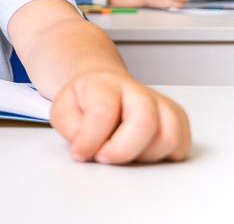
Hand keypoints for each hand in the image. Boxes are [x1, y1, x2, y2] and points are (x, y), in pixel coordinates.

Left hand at [50, 71, 189, 162]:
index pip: (103, 112)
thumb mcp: (63, 110)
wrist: (106, 89)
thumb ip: (70, 127)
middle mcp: (138, 92)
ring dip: (141, 156)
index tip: (80, 152)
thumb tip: (85, 147)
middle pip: (145, 121)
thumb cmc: (85, 102)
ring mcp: (162, 105)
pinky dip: (160, 158)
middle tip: (104, 157)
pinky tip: (138, 150)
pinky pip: (180, 148)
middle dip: (122, 150)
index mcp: (105, 84)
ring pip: (167, 138)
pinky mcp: (179, 122)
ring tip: (121, 151)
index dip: (91, 139)